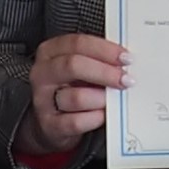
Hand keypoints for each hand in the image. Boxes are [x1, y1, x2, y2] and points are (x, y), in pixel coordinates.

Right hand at [23, 33, 125, 153]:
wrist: (53, 123)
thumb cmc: (71, 89)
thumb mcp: (79, 69)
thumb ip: (97, 60)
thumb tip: (125, 61)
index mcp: (50, 52)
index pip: (77, 43)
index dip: (105, 50)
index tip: (126, 58)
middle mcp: (42, 73)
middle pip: (73, 65)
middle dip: (105, 72)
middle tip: (126, 79)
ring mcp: (43, 100)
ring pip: (77, 97)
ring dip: (102, 99)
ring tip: (115, 100)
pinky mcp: (49, 125)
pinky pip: (76, 122)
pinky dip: (95, 118)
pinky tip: (104, 114)